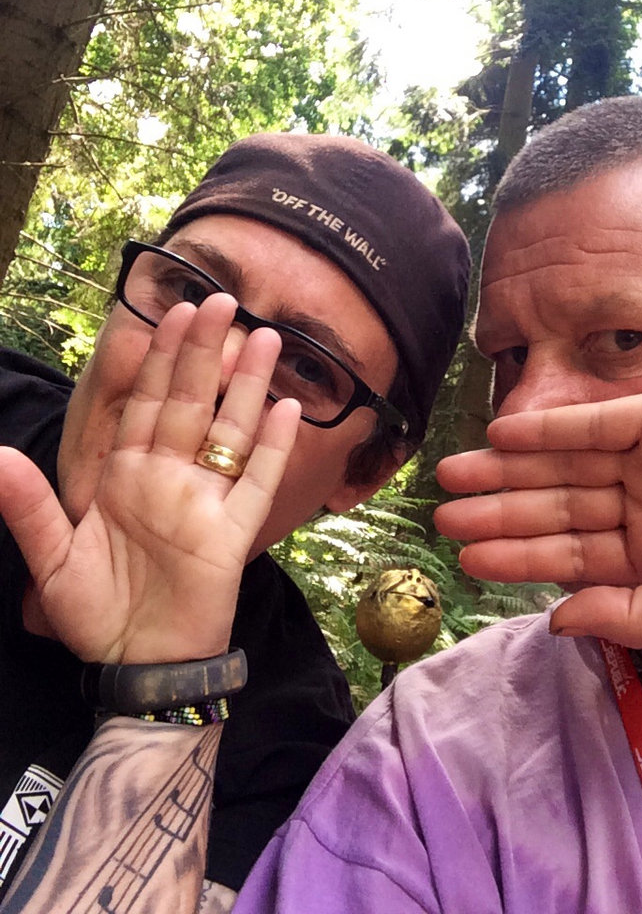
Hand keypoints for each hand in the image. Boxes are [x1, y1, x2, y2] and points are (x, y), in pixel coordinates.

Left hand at [0, 295, 299, 663]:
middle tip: (222, 301)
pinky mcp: (231, 536)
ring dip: (247, 386)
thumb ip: (27, 507)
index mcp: (126, 475)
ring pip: (231, 432)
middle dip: (204, 353)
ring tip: (263, 339)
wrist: (138, 666)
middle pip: (191, 404)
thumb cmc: (96, 613)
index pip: (144, 403)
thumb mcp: (51, 561)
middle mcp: (170, 479)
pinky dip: (272, 449)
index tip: (169, 312)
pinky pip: (257, 484)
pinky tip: (288, 411)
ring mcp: (205, 504)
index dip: (158, 359)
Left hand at [435, 377, 641, 646]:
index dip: (518, 557)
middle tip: (440, 516)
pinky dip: (549, 428)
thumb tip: (558, 621)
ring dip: (508, 470)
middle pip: (556, 509)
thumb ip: (636, 616)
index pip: (571, 556)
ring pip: (564, 465)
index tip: (465, 561)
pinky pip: (594, 424)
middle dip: (498, 513)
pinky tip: (502, 436)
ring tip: (453, 477)